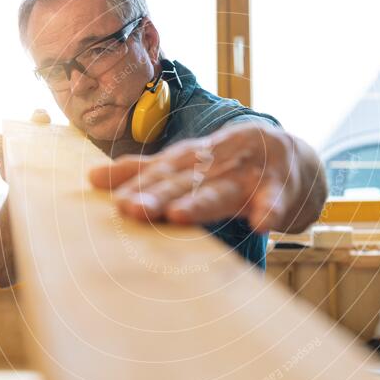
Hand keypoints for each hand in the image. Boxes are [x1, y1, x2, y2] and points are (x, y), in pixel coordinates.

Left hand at [88, 124, 301, 232]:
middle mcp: (215, 162)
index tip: (117, 203)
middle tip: (132, 210)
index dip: (140, 186)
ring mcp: (247, 174)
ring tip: (180, 214)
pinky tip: (262, 224)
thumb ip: (142, 171)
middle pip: (184, 181)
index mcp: (191, 158)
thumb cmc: (228, 164)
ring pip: (222, 189)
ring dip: (202, 201)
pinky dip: (269, 210)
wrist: (291, 156)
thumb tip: (89, 177)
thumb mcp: (186, 164)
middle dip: (158, 195)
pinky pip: (274, 200)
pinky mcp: (279, 187)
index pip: (161, 173)